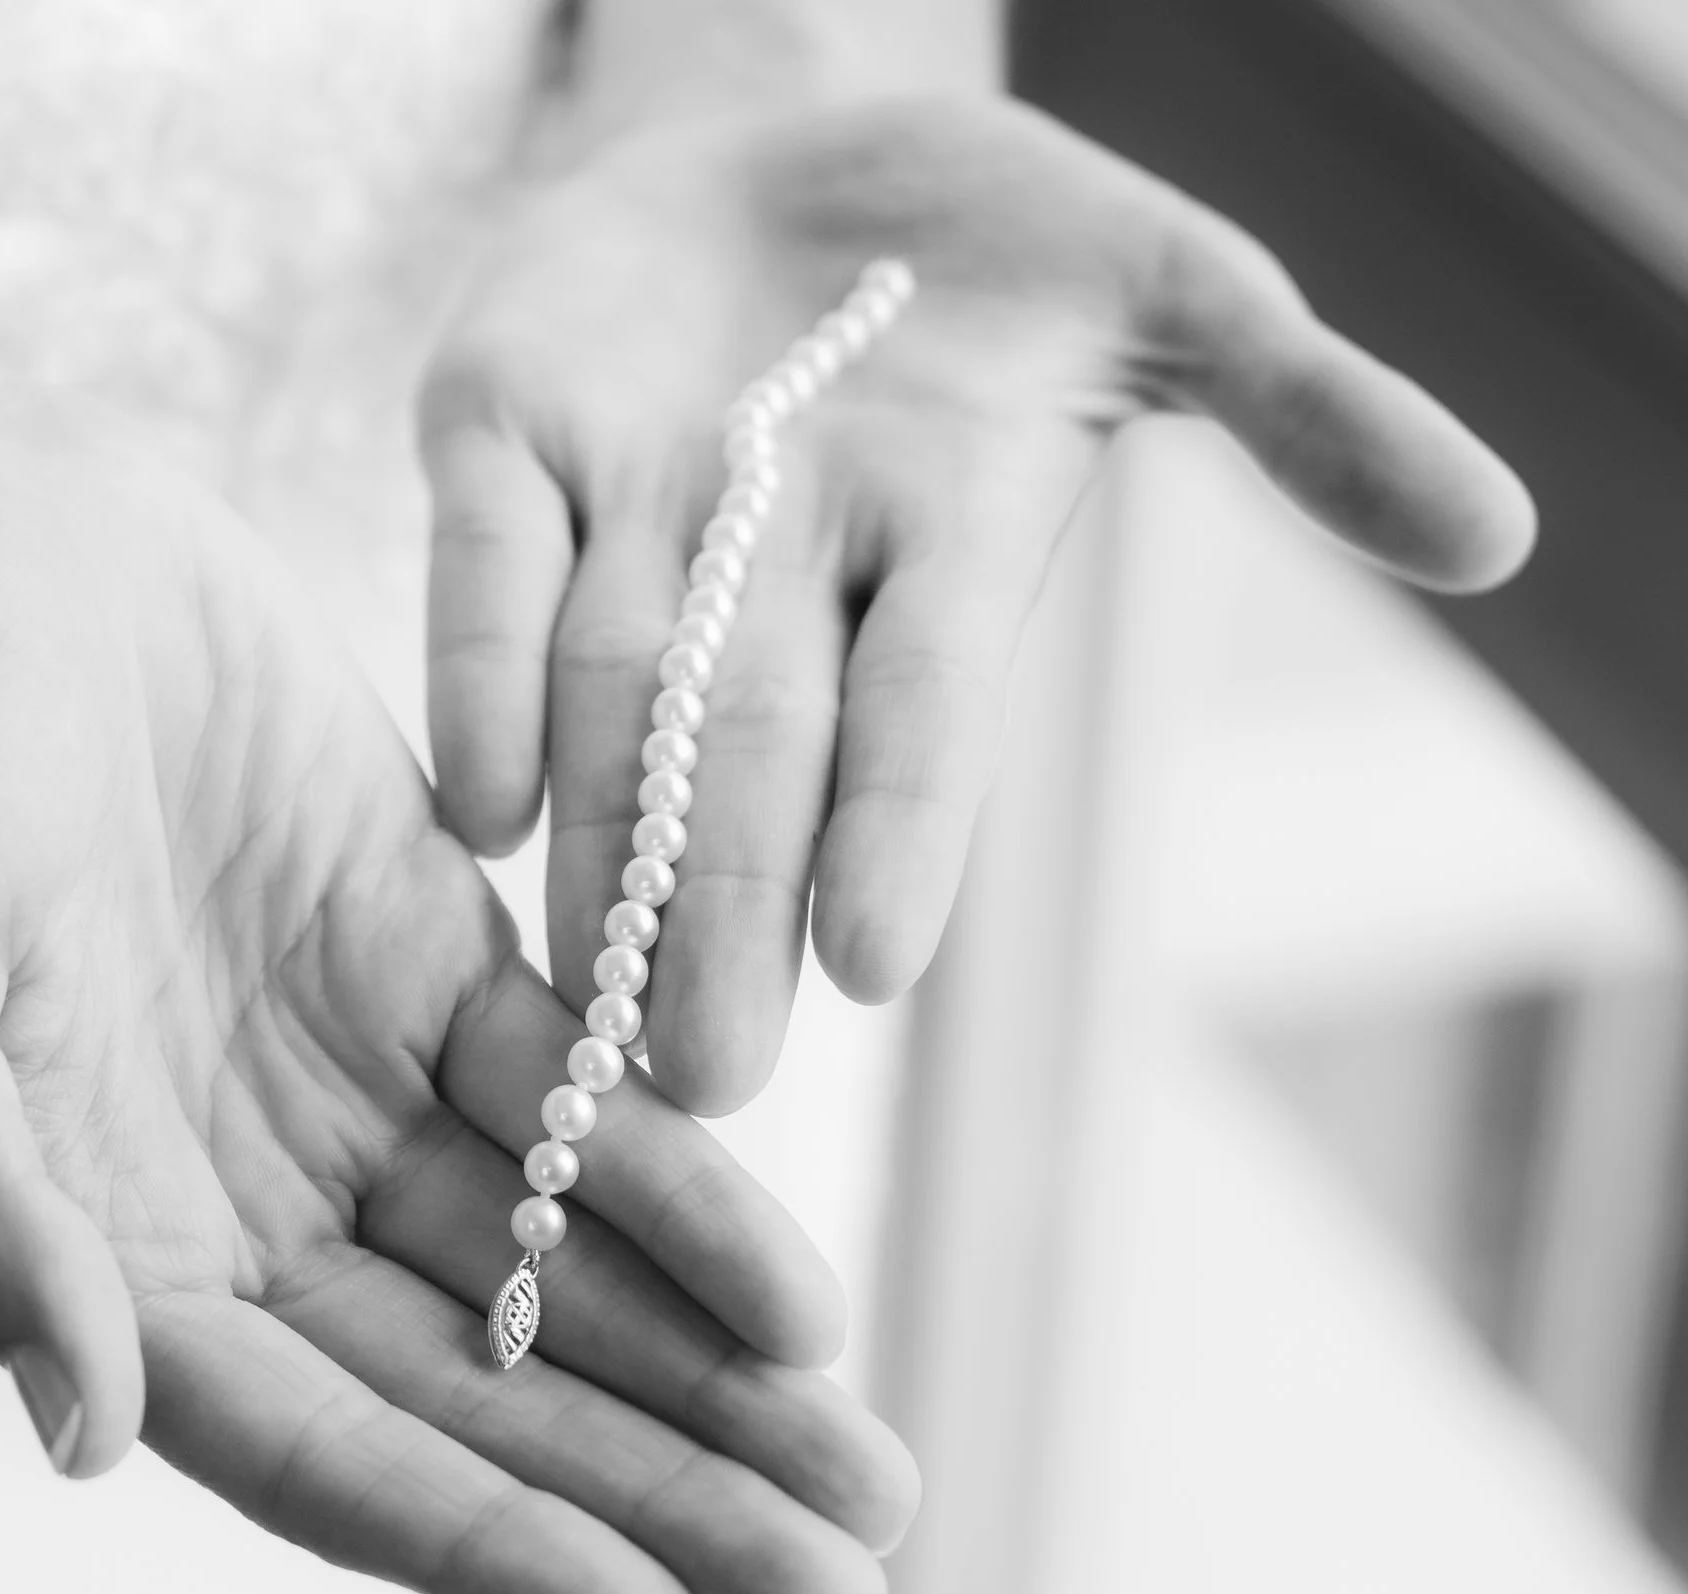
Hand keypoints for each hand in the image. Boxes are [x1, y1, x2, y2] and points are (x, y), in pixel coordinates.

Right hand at [0, 344, 918, 1593]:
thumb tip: (78, 1430)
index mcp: (105, 1248)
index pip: (319, 1447)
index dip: (486, 1548)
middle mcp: (242, 1203)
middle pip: (477, 1397)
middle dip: (655, 1499)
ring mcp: (347, 1085)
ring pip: (554, 1272)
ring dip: (708, 1380)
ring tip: (867, 1479)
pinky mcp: (428, 956)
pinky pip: (580, 1101)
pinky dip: (687, 1191)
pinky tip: (804, 1291)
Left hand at [419, 95, 1535, 1112]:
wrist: (790, 140)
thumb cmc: (999, 243)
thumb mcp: (1172, 288)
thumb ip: (1307, 409)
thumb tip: (1499, 533)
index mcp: (934, 553)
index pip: (922, 715)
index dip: (899, 827)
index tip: (876, 966)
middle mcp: (772, 566)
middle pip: (744, 752)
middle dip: (723, 903)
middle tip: (697, 1075)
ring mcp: (626, 501)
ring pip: (603, 691)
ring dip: (594, 837)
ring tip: (577, 979)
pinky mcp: (500, 426)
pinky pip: (480, 557)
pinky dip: (471, 665)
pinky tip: (470, 800)